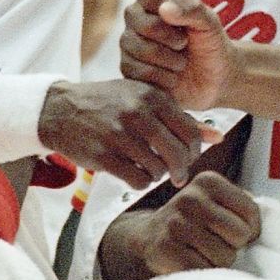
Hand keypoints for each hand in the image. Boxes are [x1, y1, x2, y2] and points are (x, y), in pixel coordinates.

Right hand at [41, 78, 202, 189]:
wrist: (61, 110)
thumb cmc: (110, 104)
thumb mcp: (145, 100)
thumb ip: (182, 119)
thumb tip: (218, 137)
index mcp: (154, 97)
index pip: (192, 133)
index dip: (194, 151)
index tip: (186, 157)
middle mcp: (138, 113)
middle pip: (178, 155)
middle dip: (180, 169)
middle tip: (175, 174)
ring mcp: (119, 134)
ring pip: (158, 169)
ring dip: (157, 175)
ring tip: (148, 168)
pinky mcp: (103, 155)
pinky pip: (136, 180)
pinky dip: (139, 182)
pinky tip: (133, 173)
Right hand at [120, 0, 232, 110]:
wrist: (214, 80)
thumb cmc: (211, 43)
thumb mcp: (210, 24)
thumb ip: (191, 10)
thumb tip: (164, 8)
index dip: (167, 10)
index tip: (185, 23)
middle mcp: (138, 16)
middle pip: (137, 20)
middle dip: (167, 36)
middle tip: (184, 43)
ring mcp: (130, 41)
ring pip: (132, 45)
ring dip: (165, 58)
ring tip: (181, 62)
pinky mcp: (128, 68)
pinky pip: (131, 69)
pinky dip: (158, 76)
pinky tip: (172, 77)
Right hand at [136, 171, 262, 275]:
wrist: (148, 237)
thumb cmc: (195, 223)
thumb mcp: (217, 202)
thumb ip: (243, 205)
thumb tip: (277, 221)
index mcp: (208, 181)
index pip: (251, 212)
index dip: (249, 229)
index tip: (234, 231)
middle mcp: (190, 198)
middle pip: (240, 235)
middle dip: (233, 245)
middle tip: (217, 243)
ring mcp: (175, 223)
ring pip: (224, 257)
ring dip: (218, 262)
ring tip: (202, 252)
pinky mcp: (164, 249)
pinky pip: (203, 271)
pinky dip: (203, 273)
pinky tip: (191, 263)